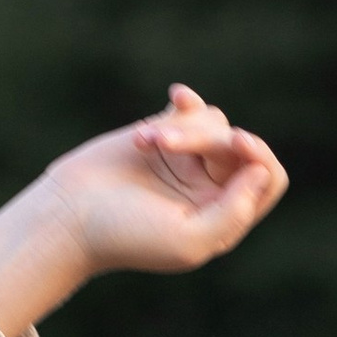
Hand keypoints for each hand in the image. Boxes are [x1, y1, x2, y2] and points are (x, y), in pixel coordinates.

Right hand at [0, 89, 286, 336]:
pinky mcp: (166, 136)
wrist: (69, 215)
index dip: (260, 156)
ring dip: (182, 127)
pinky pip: (195, 107)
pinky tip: (173, 96)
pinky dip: (184, 103)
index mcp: (223, 219)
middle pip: (239, 146)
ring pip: (215, 122)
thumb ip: (233, 213)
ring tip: (142, 143)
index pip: (267, 179)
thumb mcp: (187, 240)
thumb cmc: (124, 236)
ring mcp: (189, 161)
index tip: (236, 144)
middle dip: (207, 139)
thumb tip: (262, 171)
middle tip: (168, 144)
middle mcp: (211, 190)